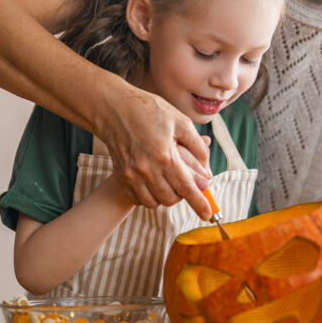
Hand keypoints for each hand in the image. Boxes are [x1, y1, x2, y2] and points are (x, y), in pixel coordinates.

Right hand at [100, 87, 212, 217]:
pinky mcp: (122, 176)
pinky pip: (139, 198)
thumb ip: (197, 146)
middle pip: (171, 199)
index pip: (186, 188)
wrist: (114, 108)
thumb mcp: (180, 121)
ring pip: (155, 202)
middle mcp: (147, 169)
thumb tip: (206, 169)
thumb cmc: (149, 110)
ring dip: (167, 197)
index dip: (199, 203)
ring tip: (171, 181)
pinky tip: (155, 183)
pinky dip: (150, 196)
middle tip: (188, 183)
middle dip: (183, 196)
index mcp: (165, 156)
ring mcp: (132, 174)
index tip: (208, 214)